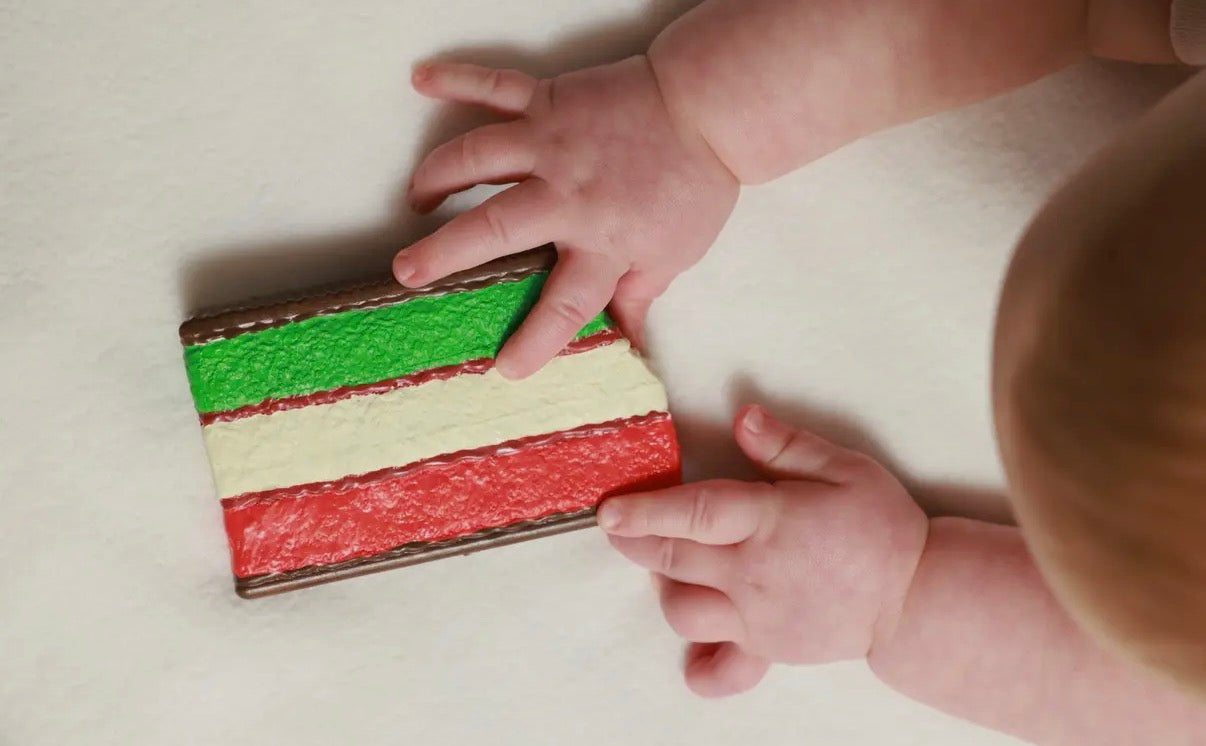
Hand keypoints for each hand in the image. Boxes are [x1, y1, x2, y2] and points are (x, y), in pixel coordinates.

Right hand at [394, 56, 738, 377]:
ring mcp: (553, 143)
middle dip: (446, 251)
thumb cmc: (694, 184)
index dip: (535, 340)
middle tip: (407, 272)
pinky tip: (422, 80)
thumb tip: (625, 343)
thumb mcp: (674, 253)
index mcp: (604, 242)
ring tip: (416, 200)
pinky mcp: (549, 100)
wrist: (709, 107)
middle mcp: (569, 195)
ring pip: (478, 156)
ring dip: (438, 177)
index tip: (505, 367)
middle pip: (497, 227)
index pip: (566, 303)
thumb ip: (637, 296)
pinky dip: (456, 78)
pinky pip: (494, 86)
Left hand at [596, 405, 928, 696]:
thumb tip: (743, 417)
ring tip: (667, 567)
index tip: (610, 510)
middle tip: (617, 528)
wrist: (917, 598)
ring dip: (664, 587)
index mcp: (770, 522)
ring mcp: (757, 618)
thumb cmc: (882, 527)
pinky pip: (721, 670)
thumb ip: (788, 444)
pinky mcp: (767, 650)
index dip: (646, 510)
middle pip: (674, 559)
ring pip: (684, 611)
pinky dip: (699, 667)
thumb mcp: (845, 468)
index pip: (693, 513)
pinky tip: (694, 653)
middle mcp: (754, 574)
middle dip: (634, 542)